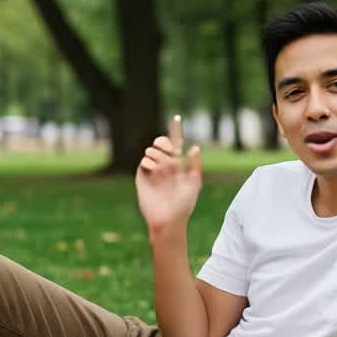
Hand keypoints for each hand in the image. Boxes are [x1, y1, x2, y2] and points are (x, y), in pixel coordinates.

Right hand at [135, 118, 202, 236]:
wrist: (169, 218)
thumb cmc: (185, 204)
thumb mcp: (194, 183)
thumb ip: (194, 165)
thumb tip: (195, 147)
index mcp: (177, 164)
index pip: (175, 143)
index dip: (175, 130)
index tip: (177, 117)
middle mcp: (164, 165)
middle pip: (160, 143)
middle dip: (164, 142)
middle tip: (169, 150)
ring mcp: (152, 171)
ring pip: (151, 151)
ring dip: (158, 156)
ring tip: (164, 169)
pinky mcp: (142, 177)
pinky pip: (144, 162)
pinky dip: (150, 164)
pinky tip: (155, 172)